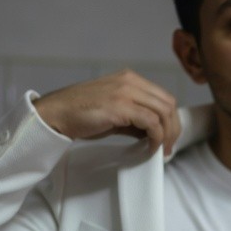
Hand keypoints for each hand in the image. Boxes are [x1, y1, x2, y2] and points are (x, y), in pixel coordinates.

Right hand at [33, 70, 180, 156]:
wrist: (56, 114)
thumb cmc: (81, 115)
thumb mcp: (114, 112)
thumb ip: (135, 118)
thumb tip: (153, 133)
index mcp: (130, 79)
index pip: (163, 97)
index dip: (171, 120)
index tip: (168, 139)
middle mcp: (130, 81)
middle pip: (168, 104)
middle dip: (173, 129)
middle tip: (168, 149)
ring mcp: (126, 92)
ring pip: (163, 112)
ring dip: (167, 135)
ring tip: (161, 151)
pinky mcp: (120, 106)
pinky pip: (151, 123)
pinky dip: (156, 138)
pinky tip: (149, 148)